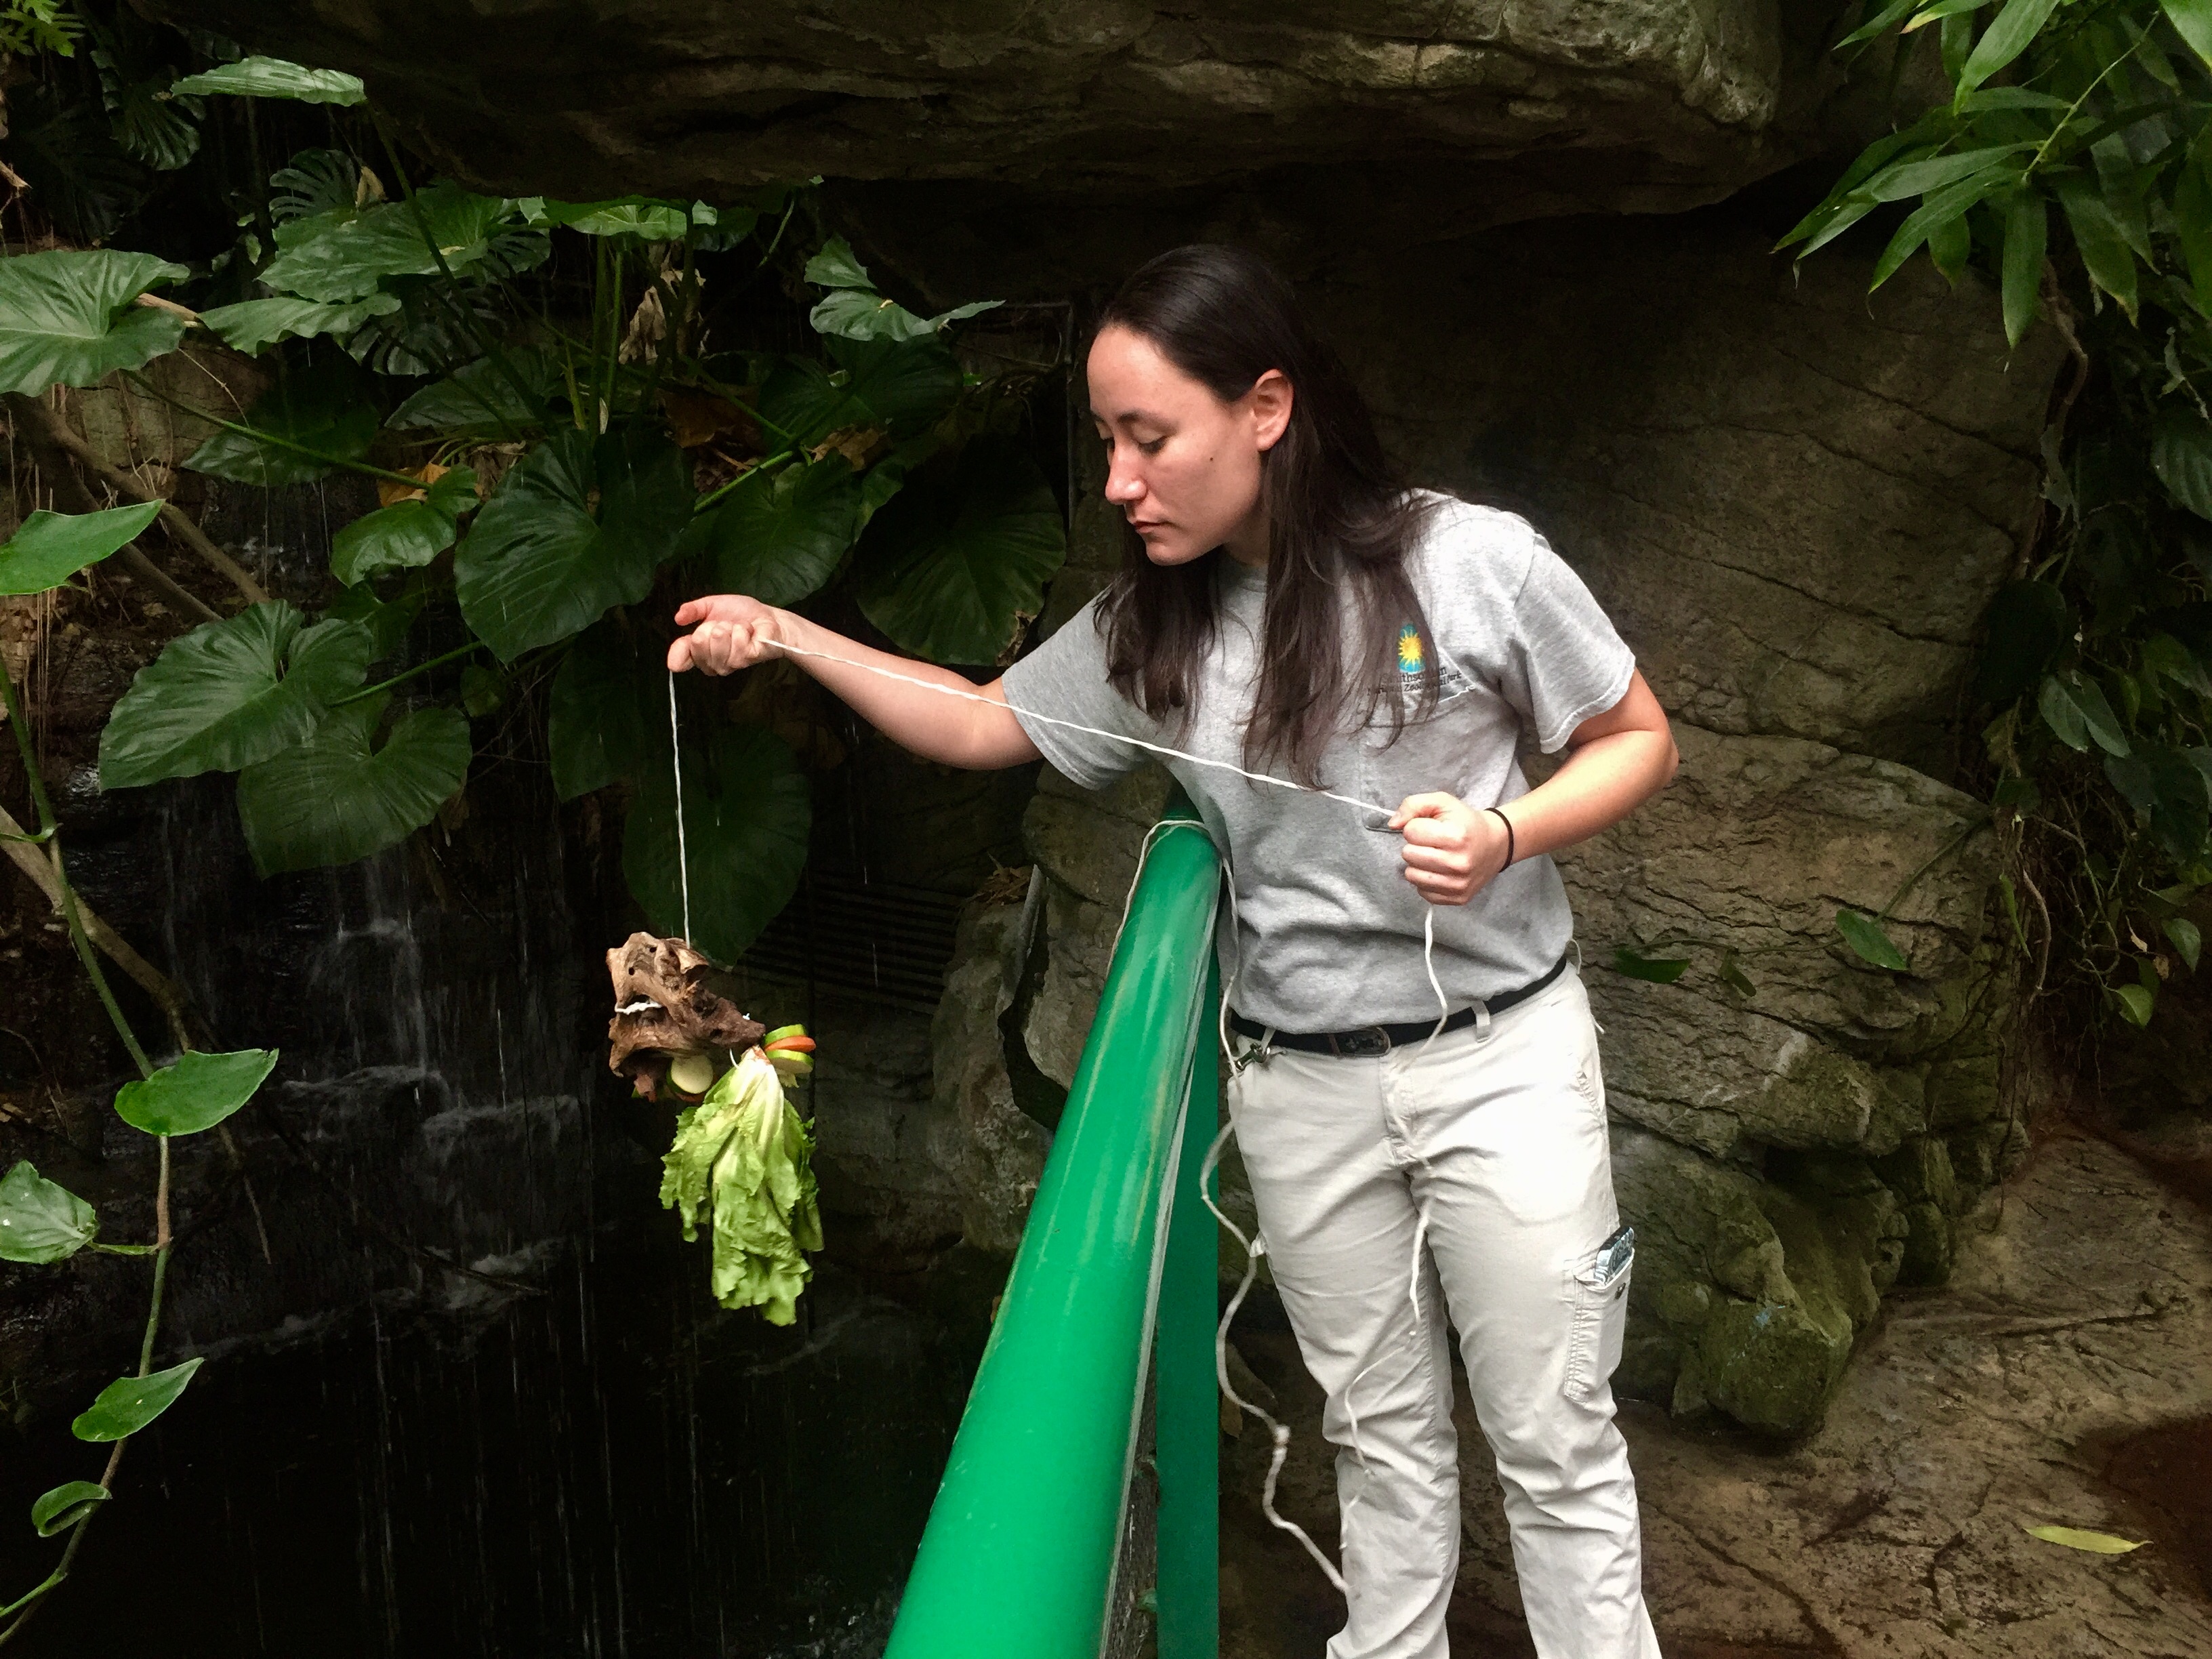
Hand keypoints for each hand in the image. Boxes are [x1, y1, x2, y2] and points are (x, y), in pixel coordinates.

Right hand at [668, 595, 784, 674]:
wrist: (768, 618)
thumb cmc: (740, 614)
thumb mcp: (711, 605)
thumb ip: (693, 610)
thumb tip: (678, 618)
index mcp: (699, 650)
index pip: (680, 660)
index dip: (678, 653)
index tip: (683, 647)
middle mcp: (711, 663)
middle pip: (698, 641)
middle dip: (713, 625)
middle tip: (725, 625)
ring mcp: (728, 664)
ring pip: (717, 638)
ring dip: (730, 626)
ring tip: (738, 628)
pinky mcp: (745, 660)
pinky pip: (737, 640)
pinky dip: (743, 629)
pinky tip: (749, 633)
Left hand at [1388, 792, 1509, 905]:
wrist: (1496, 844)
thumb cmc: (1465, 822)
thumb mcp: (1442, 802)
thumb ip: (1413, 805)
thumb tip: (1393, 824)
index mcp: (1456, 836)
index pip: (1410, 832)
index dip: (1416, 826)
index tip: (1430, 828)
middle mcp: (1459, 863)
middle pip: (1408, 855)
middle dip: (1415, 845)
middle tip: (1432, 843)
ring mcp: (1459, 884)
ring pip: (1411, 875)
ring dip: (1418, 864)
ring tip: (1434, 856)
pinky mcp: (1458, 898)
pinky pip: (1423, 892)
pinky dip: (1426, 880)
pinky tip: (1439, 870)